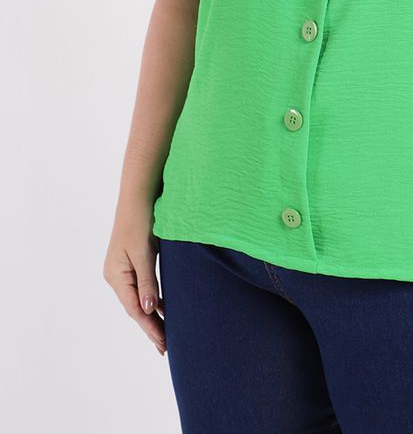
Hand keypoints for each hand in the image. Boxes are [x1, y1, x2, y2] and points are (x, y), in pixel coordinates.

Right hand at [103, 203, 165, 355]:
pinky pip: (142, 287)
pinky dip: (152, 299)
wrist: (138, 196)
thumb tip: (149, 310)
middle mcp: (116, 276)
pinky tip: (163, 308)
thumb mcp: (144, 253)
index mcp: (116, 276)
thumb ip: (147, 282)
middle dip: (150, 327)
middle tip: (166, 347)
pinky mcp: (132, 262)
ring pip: (139, 299)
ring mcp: (123, 269)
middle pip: (135, 308)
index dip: (150, 327)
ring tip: (165, 334)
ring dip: (152, 315)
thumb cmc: (141, 221)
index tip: (164, 344)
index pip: (135, 309)